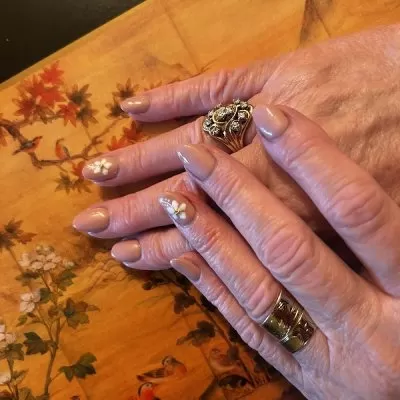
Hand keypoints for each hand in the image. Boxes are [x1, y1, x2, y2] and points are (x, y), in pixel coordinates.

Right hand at [73, 24, 399, 269]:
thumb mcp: (366, 212)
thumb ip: (317, 238)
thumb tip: (279, 260)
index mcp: (290, 204)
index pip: (210, 231)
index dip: (164, 247)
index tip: (125, 256)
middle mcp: (267, 162)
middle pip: (187, 190)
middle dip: (134, 209)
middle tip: (87, 221)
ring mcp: (263, 112)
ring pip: (188, 142)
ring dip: (140, 158)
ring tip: (96, 174)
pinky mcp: (272, 71)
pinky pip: (215, 85)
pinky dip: (173, 95)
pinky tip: (133, 105)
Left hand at [156, 105, 399, 398]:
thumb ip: (381, 220)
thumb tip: (336, 167)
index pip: (356, 209)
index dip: (312, 158)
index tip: (268, 113)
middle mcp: (367, 322)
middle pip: (290, 247)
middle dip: (238, 195)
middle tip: (195, 154)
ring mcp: (326, 354)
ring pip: (256, 290)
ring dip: (211, 240)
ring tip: (172, 200)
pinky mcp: (298, 375)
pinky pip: (247, 328)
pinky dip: (213, 288)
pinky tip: (181, 255)